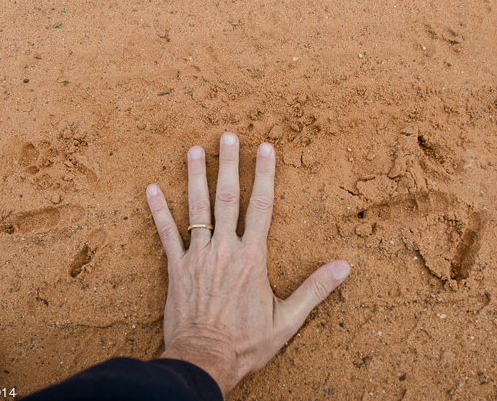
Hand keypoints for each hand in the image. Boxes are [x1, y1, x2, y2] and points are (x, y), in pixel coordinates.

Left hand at [146, 132, 350, 394]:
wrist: (204, 360)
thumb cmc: (247, 343)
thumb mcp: (288, 320)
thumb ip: (315, 290)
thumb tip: (345, 267)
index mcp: (253, 257)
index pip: (261, 206)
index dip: (265, 174)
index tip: (266, 148)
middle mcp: (225, 249)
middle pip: (228, 198)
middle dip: (229, 164)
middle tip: (227, 136)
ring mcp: (198, 257)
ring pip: (196, 209)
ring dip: (194, 177)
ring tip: (193, 150)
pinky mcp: (176, 268)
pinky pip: (165, 234)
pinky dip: (158, 211)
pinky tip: (151, 188)